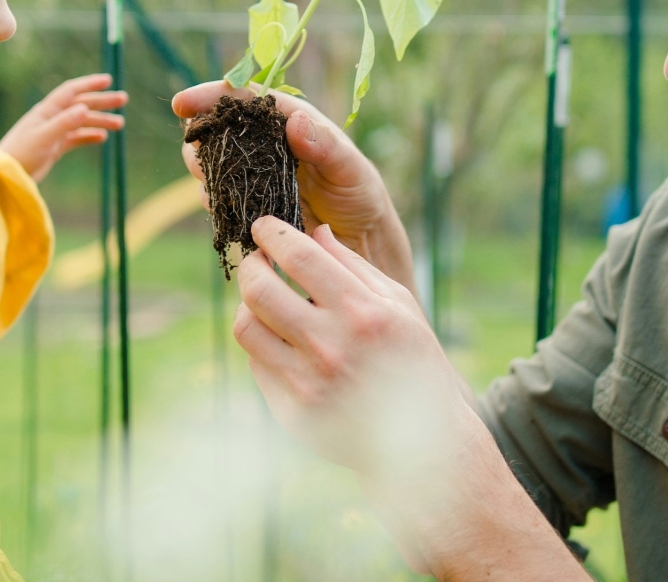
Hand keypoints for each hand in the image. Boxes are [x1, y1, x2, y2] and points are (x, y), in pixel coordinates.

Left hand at [0, 74, 127, 181]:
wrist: (6, 175)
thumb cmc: (21, 154)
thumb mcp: (44, 138)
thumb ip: (64, 123)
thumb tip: (84, 107)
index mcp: (46, 111)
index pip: (71, 91)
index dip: (89, 84)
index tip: (109, 80)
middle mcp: (51, 118)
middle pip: (81, 105)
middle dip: (102, 101)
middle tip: (123, 99)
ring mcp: (53, 132)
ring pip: (81, 122)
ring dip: (100, 120)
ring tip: (120, 124)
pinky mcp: (54, 147)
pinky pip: (76, 138)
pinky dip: (89, 136)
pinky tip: (102, 137)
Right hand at [173, 82, 412, 290]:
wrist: (359, 239)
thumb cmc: (360, 194)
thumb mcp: (351, 168)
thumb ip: (326, 146)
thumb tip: (294, 121)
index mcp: (289, 120)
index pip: (245, 98)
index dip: (211, 96)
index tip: (181, 103)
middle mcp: (266, 142)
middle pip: (218, 128)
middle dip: (200, 138)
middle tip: (199, 156)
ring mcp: (253, 172)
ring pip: (212, 162)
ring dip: (204, 170)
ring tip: (214, 185)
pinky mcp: (248, 203)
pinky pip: (219, 196)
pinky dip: (214, 200)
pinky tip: (223, 209)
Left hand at [233, 218, 587, 580]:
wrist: (421, 441)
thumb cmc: (413, 362)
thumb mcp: (398, 306)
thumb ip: (354, 266)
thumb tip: (313, 232)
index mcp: (362, 314)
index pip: (299, 257)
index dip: (273, 233)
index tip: (264, 226)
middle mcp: (332, 348)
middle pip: (259, 290)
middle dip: (251, 265)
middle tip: (257, 261)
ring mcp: (309, 384)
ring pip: (246, 328)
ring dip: (248, 305)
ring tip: (263, 300)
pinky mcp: (293, 413)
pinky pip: (257, 364)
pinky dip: (263, 344)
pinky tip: (281, 339)